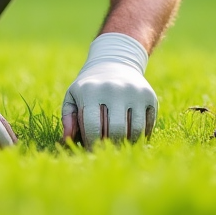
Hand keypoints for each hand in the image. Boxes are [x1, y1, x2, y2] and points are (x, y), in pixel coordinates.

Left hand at [61, 33, 156, 147]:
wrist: (114, 63)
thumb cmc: (90, 87)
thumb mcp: (73, 96)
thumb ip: (68, 118)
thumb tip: (66, 140)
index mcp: (91, 90)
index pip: (93, 127)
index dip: (92, 144)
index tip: (91, 151)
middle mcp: (115, 89)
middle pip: (116, 131)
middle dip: (112, 146)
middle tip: (108, 151)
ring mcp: (134, 92)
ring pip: (136, 130)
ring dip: (128, 143)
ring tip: (120, 145)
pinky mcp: (150, 95)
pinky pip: (148, 125)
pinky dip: (141, 136)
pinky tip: (132, 136)